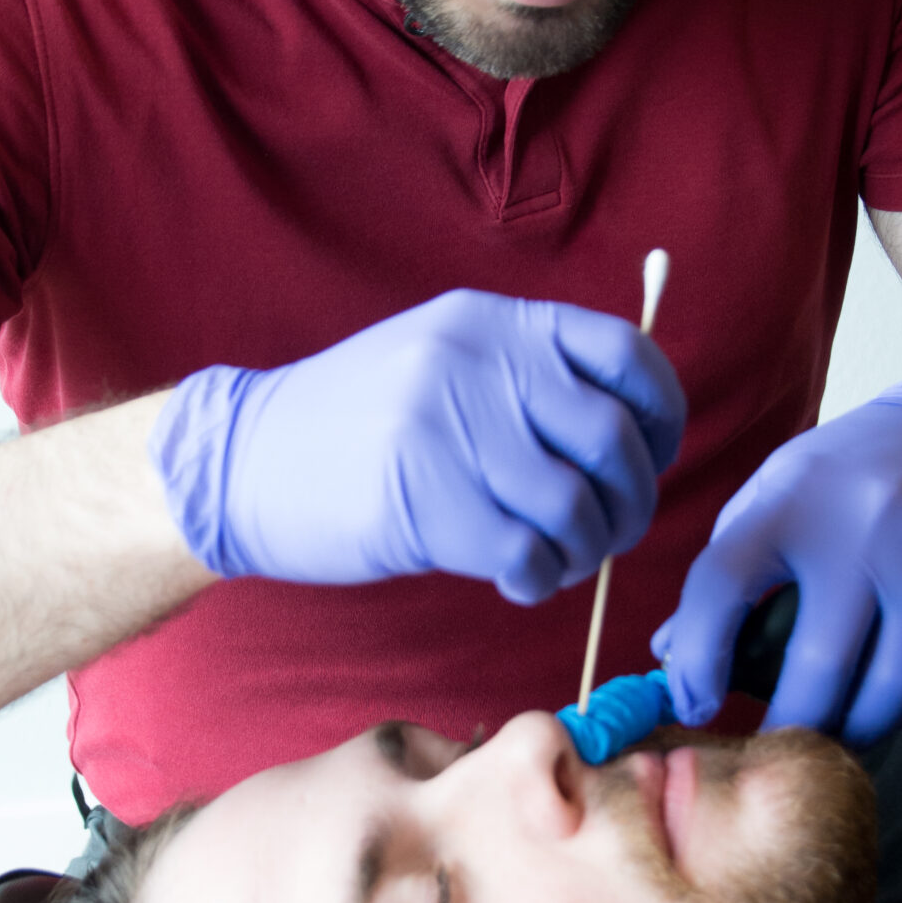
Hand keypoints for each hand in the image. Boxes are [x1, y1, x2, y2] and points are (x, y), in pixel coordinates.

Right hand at [150, 290, 684, 603]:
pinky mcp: (426, 506)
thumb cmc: (352, 424)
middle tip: (609, 530)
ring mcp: (448, 433)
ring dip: (586, 551)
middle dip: (630, 501)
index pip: (625, 355)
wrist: (240, 462)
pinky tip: (519, 579)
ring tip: (558, 560)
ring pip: (576, 508)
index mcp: (490, 322)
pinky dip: (541, 580)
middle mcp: (476, 364)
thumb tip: (629, 432)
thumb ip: (524, 376)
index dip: (661, 413)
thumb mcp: (440, 360)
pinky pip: (528, 557)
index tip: (652, 454)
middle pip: (612, 441)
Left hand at [655, 382, 901, 739]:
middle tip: (781, 748)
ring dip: (859, 729)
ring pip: (894, 687)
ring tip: (840, 731)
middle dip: (791, 726)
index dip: (697, 659)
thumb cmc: (841, 483)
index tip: (695, 705)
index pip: (722, 585)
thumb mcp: (771, 501)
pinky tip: (893, 701)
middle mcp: (866, 520)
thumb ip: (723, 575)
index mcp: (790, 498)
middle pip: (819, 664)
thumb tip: (669, 659)